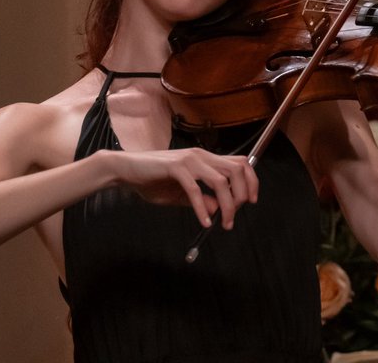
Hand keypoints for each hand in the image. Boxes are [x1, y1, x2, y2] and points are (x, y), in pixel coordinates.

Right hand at [106, 147, 258, 229]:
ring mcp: (189, 160)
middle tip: (235, 215)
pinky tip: (204, 221)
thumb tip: (219, 209)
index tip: (251, 201)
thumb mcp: (182, 194)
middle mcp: (202, 155)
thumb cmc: (153, 180)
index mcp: (206, 158)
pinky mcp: (175, 168)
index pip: (240, 163)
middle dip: (243, 194)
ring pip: (221, 181)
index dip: (251, 181)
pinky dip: (202, 208)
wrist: (125, 170)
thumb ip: (201, 199)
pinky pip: (195, 190)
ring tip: (224, 223)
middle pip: (237, 170)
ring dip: (228, 205)